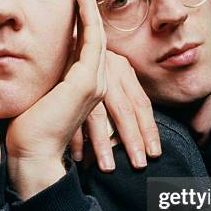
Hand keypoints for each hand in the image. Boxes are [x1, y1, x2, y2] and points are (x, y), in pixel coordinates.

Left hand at [5, 0, 105, 199]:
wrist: (31, 155)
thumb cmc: (27, 128)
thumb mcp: (36, 92)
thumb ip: (41, 73)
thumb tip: (23, 52)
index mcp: (81, 84)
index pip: (84, 42)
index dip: (81, 16)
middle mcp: (93, 80)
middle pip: (95, 33)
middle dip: (88, 3)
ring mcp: (94, 81)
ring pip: (96, 32)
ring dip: (89, 3)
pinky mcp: (87, 82)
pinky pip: (91, 39)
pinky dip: (87, 15)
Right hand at [70, 51, 161, 170]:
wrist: (56, 43)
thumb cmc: (81, 69)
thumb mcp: (105, 78)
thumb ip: (117, 98)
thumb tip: (129, 131)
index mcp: (122, 70)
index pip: (141, 104)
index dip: (149, 129)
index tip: (155, 153)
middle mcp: (110, 69)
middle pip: (125, 110)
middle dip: (133, 139)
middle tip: (139, 164)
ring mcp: (88, 73)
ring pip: (99, 115)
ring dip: (103, 144)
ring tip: (108, 167)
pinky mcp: (67, 79)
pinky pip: (70, 113)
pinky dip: (76, 137)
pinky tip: (78, 156)